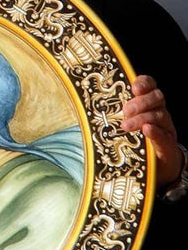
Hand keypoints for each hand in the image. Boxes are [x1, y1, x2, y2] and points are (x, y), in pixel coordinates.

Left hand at [122, 75, 183, 189]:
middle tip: (125, 110)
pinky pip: (165, 136)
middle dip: (140, 102)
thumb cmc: (135, 139)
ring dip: (142, 118)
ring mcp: (165, 128)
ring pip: (159, 115)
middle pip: (157, 97)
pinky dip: (155, 132)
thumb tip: (81, 105)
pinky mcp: (168, 145)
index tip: (134, 87)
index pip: (150, 85)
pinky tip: (147, 130)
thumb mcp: (124, 122)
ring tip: (126, 125)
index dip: (143, 83)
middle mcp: (159, 111)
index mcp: (148, 102)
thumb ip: (112, 112)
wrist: (158, 166)